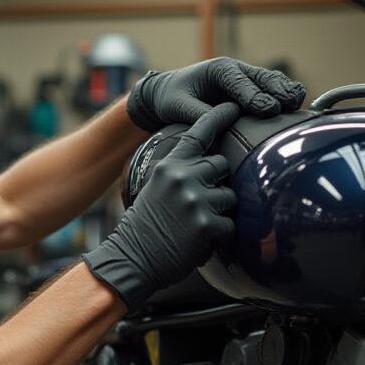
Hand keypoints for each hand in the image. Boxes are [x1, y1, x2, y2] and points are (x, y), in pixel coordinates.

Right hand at [84, 103, 241, 308]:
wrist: (131, 258)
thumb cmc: (144, 226)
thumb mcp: (155, 187)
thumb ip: (179, 172)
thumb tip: (209, 165)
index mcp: (170, 165)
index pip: (199, 133)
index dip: (218, 118)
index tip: (232, 106)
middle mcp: (183, 177)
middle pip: (221, 165)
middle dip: (216, 183)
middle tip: (198, 204)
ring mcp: (196, 200)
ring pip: (229, 196)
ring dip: (220, 211)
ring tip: (196, 225)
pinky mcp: (207, 225)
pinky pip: (230, 225)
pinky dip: (220, 236)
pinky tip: (198, 241)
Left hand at [125, 57, 305, 130]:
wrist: (169, 92)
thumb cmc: (172, 97)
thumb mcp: (177, 106)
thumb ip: (197, 113)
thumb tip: (216, 125)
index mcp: (218, 69)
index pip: (240, 81)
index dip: (255, 96)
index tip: (269, 109)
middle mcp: (236, 70)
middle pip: (263, 78)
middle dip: (278, 91)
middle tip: (290, 104)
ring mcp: (247, 78)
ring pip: (272, 81)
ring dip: (286, 91)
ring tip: (299, 103)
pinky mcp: (252, 89)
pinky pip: (273, 89)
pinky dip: (286, 95)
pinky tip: (298, 106)